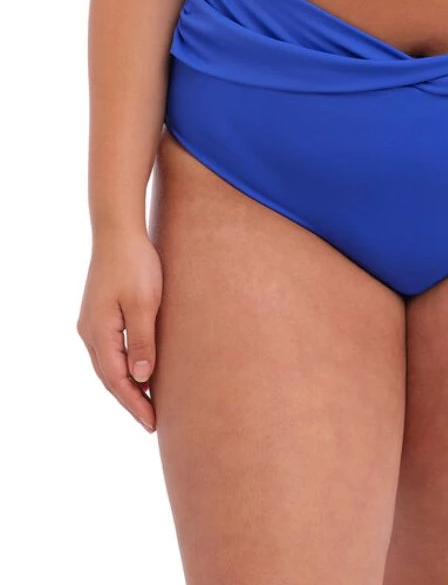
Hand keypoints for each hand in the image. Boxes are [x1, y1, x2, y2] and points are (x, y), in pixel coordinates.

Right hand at [76, 230, 162, 433]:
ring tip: (148, 401)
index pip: (117, 380)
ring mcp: (92, 321)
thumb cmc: (135, 263)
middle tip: (152, 421)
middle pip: (109, 377)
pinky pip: (110, 349)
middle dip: (130, 400)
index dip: (135, 403)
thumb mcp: (145, 303)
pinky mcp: (100, 311)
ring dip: (126, 384)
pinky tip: (140, 368)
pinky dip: (123, 365)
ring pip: (108, 364)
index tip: (152, 423)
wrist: (119, 230)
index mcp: (99, 332)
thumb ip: (143, 342)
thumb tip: (141, 379)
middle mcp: (90, 331)